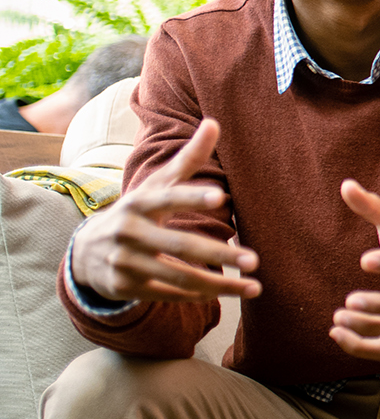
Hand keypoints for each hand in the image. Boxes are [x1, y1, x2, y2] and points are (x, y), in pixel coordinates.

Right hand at [71, 118, 256, 303]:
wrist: (86, 251)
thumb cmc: (138, 212)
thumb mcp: (156, 185)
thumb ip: (188, 158)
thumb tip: (215, 122)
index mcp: (139, 202)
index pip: (167, 198)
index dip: (191, 197)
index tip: (220, 196)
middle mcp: (129, 232)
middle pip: (181, 245)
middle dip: (219, 254)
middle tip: (255, 259)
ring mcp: (125, 262)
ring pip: (179, 277)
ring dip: (219, 285)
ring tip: (255, 287)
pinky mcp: (126, 287)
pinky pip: (169, 295)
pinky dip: (198, 296)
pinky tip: (226, 294)